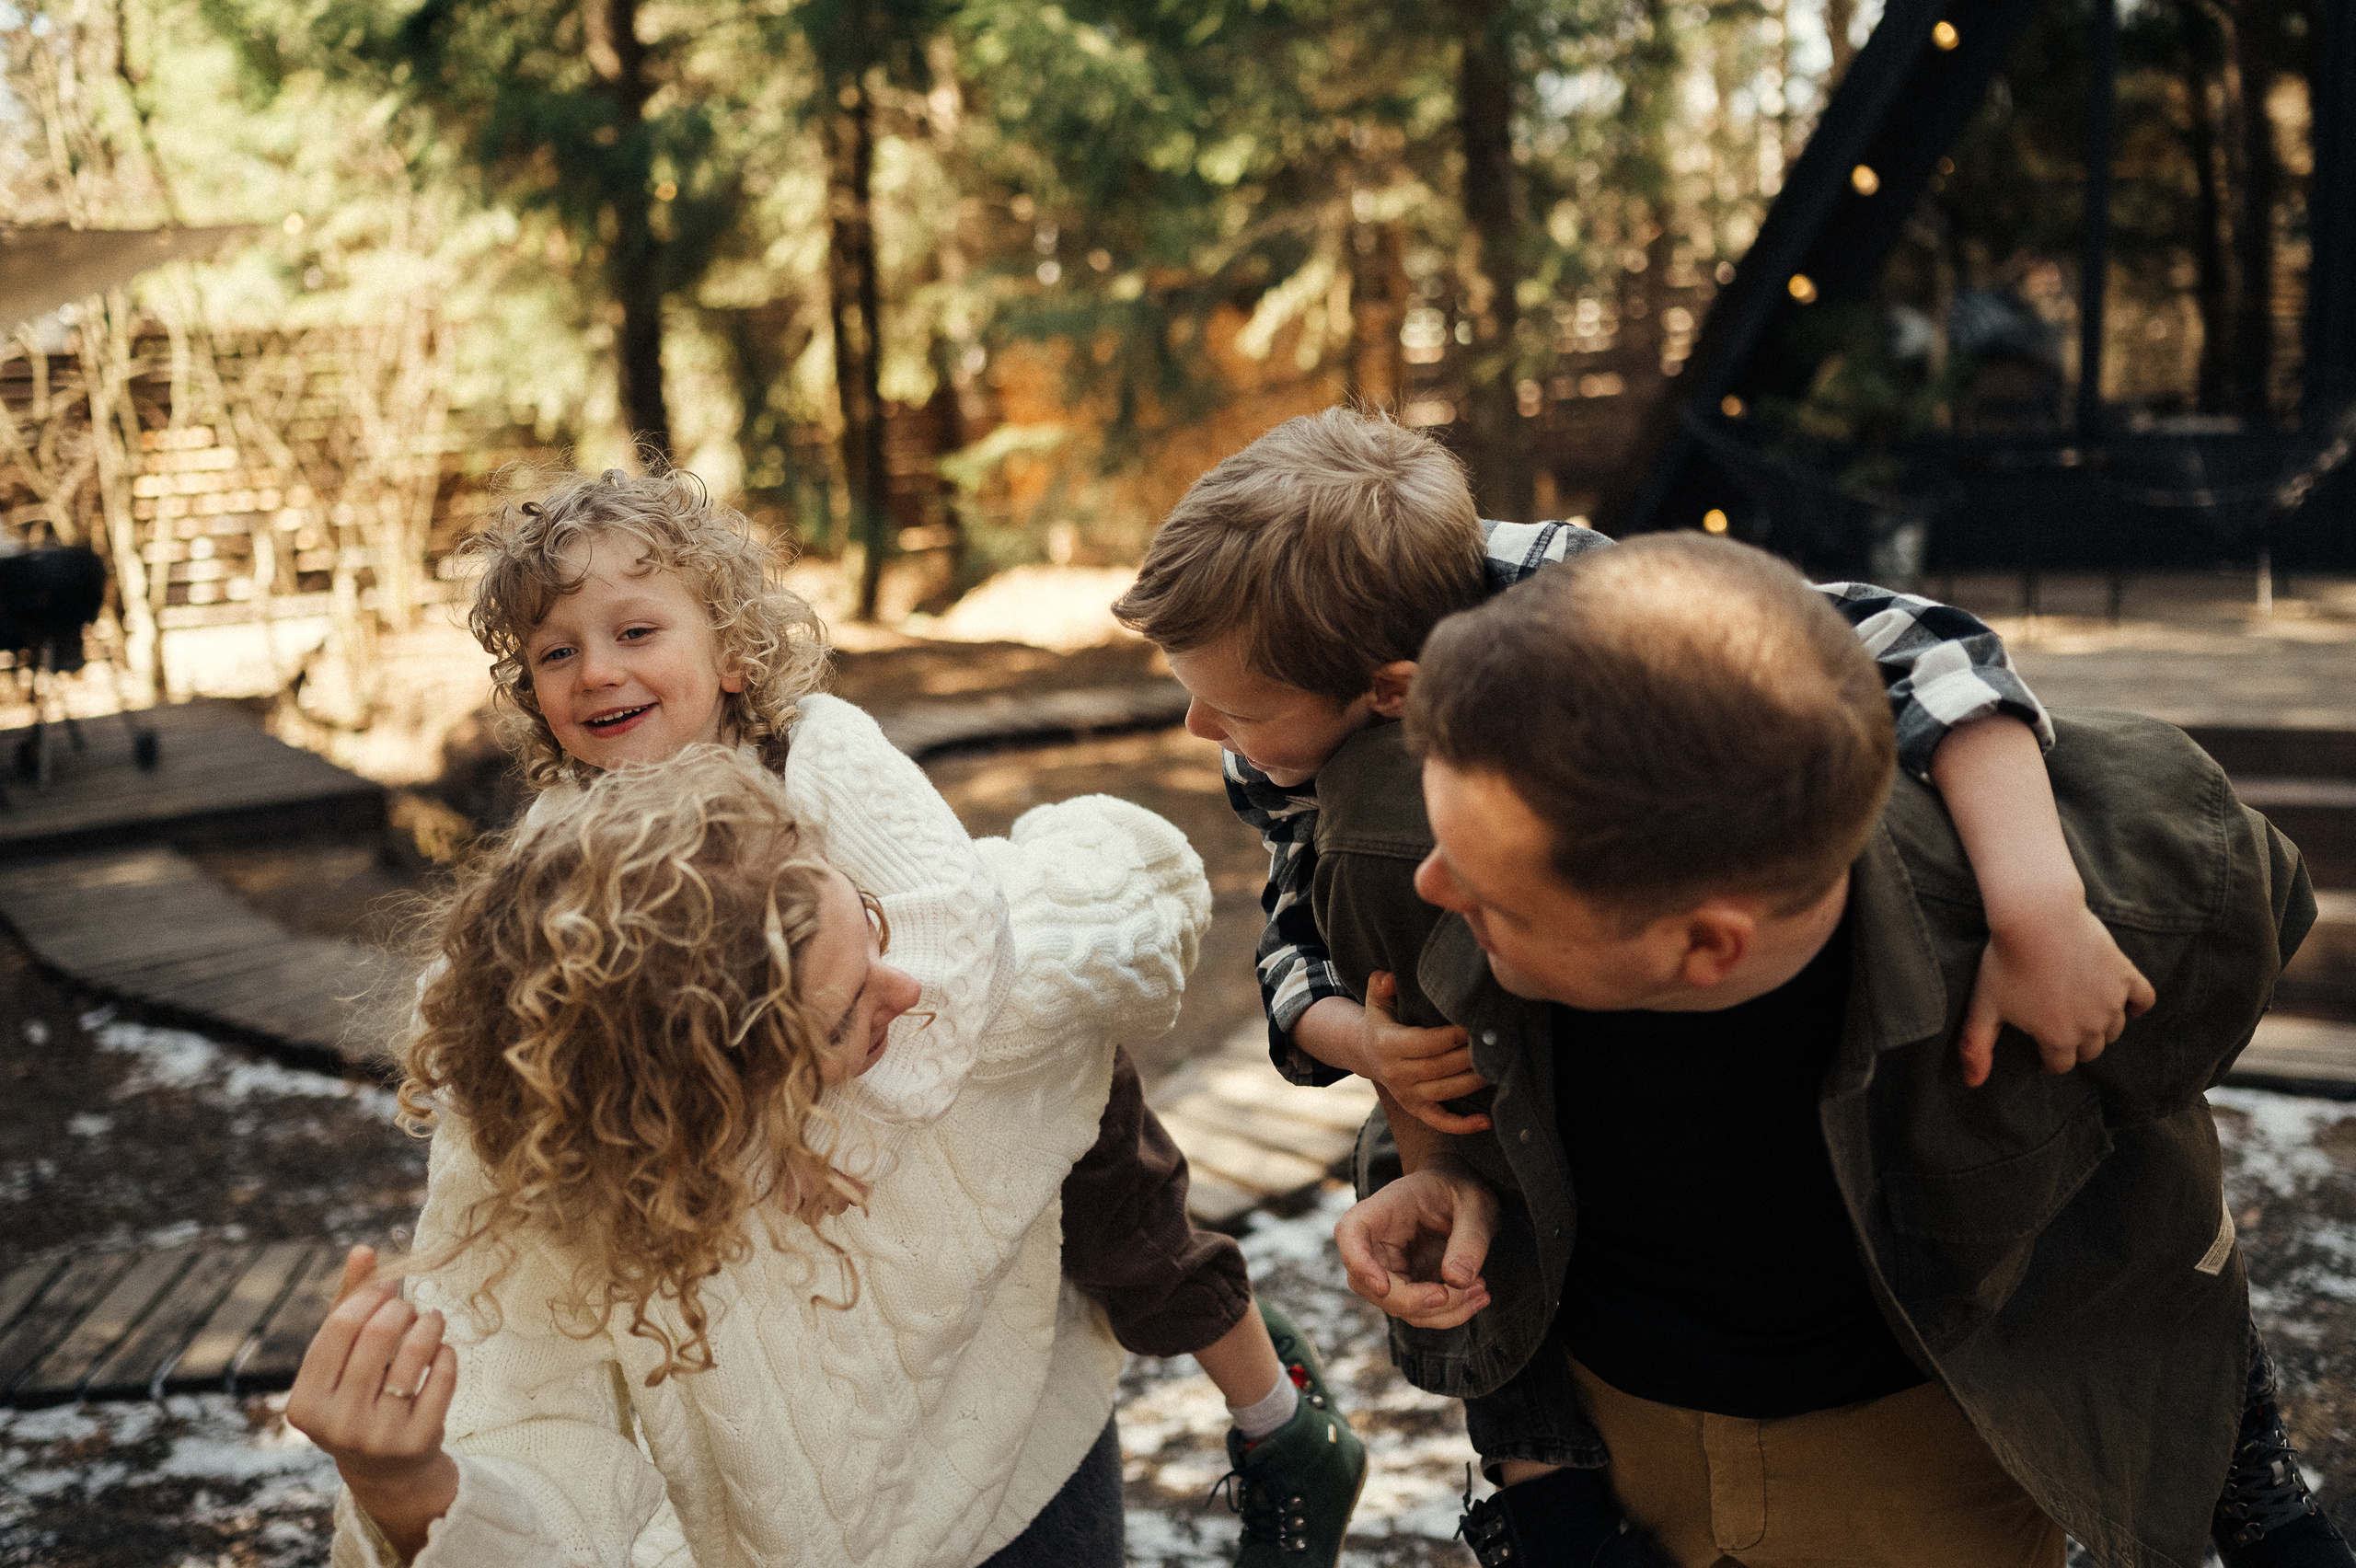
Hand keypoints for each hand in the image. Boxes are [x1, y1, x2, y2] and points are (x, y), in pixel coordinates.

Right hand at [286, 1246, 460, 1556]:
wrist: (386, 1468)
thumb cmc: (358, 1396)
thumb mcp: (342, 1359)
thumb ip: (348, 1304)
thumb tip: (363, 1249)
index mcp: (304, 1405)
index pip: (339, 1328)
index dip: (368, 1297)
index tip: (388, 1285)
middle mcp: (336, 1425)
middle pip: (377, 1335)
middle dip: (399, 1308)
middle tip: (409, 1306)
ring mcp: (378, 1437)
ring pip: (414, 1352)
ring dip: (429, 1323)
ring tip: (431, 1319)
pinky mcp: (418, 1441)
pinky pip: (443, 1375)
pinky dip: (446, 1352)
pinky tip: (441, 1350)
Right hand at [1334, 1159, 1496, 1328]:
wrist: (1462, 1198)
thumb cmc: (1462, 1191)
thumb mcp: (1476, 1205)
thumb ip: (1470, 1239)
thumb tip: (1457, 1280)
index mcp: (1383, 1208)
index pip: (1351, 1233)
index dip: (1358, 1262)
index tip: (1382, 1287)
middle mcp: (1376, 1241)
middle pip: (1368, 1283)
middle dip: (1415, 1300)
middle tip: (1464, 1291)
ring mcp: (1388, 1268)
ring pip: (1395, 1306)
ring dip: (1440, 1311)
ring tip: (1481, 1290)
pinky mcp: (1406, 1286)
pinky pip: (1417, 1311)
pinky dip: (1448, 1313)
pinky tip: (1477, 1297)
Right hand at [1355, 973, 1489, 1133]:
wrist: (1367, 1054)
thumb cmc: (1382, 1023)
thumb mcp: (1376, 1003)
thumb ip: (1380, 987)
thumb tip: (1389, 978)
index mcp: (1387, 1045)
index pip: (1425, 1042)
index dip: (1452, 1036)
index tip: (1473, 1025)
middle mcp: (1395, 1073)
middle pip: (1439, 1067)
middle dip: (1469, 1057)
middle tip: (1494, 1044)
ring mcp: (1406, 1094)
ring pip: (1445, 1091)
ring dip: (1473, 1082)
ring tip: (1496, 1068)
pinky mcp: (1416, 1109)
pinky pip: (1440, 1121)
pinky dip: (1463, 1125)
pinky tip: (1486, 1121)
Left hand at [1958, 896, 2156, 1086]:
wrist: (2038, 916)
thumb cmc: (2006, 961)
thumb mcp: (1984, 1006)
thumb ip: (1976, 1047)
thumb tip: (1971, 1083)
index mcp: (2058, 1038)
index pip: (2060, 1065)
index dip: (2047, 1060)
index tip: (2040, 1052)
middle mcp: (2091, 1025)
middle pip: (2090, 1050)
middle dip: (2074, 1045)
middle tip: (2059, 1029)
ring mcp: (2112, 1000)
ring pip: (2115, 1028)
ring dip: (2101, 1026)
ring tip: (2083, 1013)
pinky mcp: (2126, 974)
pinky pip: (2144, 999)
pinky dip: (2137, 1004)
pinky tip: (2124, 1002)